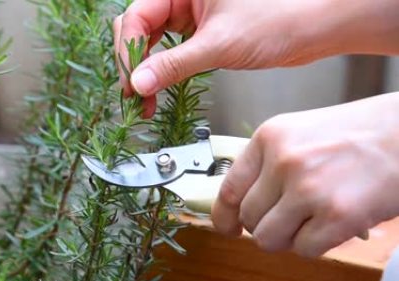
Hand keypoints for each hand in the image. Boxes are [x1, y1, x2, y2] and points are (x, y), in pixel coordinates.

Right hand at [114, 0, 398, 116]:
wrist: (316, 26)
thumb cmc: (279, 17)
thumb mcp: (218, 44)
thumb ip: (173, 65)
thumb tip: (139, 82)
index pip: (137, 18)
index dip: (130, 52)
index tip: (131, 82)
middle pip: (139, 29)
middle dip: (134, 63)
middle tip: (134, 94)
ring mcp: (191, 13)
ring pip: (153, 42)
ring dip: (147, 71)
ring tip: (145, 101)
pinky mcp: (202, 31)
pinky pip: (171, 50)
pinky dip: (164, 71)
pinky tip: (161, 89)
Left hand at [211, 92, 398, 256]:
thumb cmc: (361, 134)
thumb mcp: (302, 133)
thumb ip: (269, 165)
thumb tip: (241, 210)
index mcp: (269, 138)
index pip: (228, 190)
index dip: (225, 217)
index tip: (228, 228)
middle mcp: (283, 162)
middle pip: (249, 220)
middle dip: (269, 226)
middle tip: (296, 218)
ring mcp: (308, 189)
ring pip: (268, 240)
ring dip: (289, 239)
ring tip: (314, 222)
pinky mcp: (336, 216)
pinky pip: (303, 251)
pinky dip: (317, 246)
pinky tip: (335, 225)